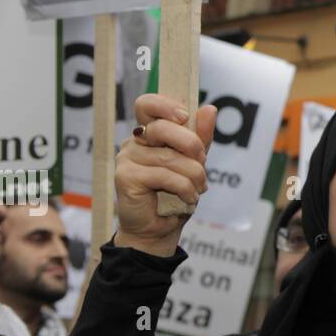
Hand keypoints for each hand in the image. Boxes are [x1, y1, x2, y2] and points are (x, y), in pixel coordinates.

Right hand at [114, 94, 216, 257]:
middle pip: (164, 127)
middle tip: (202, 163)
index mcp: (149, 132)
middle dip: (193, 146)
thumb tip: (209, 108)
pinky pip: (166, 175)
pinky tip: (188, 199)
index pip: (147, 104)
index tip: (184, 117)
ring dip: (195, 175)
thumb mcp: (194, 162)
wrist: (159, 230)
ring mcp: (126, 159)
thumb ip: (201, 136)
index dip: (165, 105)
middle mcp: (135, 142)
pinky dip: (185, 189)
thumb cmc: (176, 193)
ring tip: (198, 189)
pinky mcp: (125, 177)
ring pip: (171, 157)